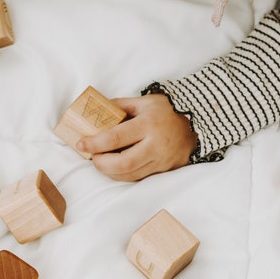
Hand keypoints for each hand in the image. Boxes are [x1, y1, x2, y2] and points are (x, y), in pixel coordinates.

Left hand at [75, 94, 196, 181]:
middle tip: (92, 157)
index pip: (116, 138)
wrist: (198, 122)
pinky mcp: (166, 170)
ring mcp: (162, 160)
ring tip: (102, 162)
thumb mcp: (144, 101)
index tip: (81, 144)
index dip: (95, 144)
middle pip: (123, 164)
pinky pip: (141, 177)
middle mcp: (156, 145)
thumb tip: (97, 110)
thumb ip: (120, 106)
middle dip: (102, 164)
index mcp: (148, 124)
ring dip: (111, 172)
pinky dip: (125, 175)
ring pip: (131, 175)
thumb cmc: (167, 110)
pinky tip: (116, 168)